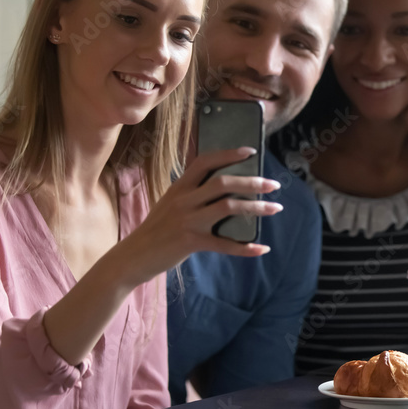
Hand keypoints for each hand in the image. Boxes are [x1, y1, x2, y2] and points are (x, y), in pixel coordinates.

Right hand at [115, 147, 282, 286]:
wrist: (133, 256)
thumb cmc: (156, 229)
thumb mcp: (169, 203)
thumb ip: (191, 193)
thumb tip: (225, 187)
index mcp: (179, 187)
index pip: (205, 162)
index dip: (229, 154)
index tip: (250, 152)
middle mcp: (184, 200)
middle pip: (223, 183)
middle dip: (252, 182)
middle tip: (273, 184)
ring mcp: (187, 221)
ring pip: (228, 207)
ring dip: (256, 207)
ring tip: (274, 208)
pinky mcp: (190, 242)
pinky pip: (224, 244)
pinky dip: (246, 247)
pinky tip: (261, 247)